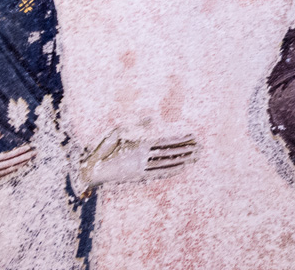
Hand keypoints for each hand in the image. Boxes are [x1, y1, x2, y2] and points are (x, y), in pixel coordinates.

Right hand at [0, 133, 35, 195]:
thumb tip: (0, 136)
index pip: (3, 157)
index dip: (17, 153)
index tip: (29, 148)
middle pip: (6, 166)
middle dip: (22, 159)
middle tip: (35, 153)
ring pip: (4, 175)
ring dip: (17, 168)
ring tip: (29, 161)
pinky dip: (8, 175)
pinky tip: (17, 170)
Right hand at [80, 130, 196, 188]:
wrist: (93, 171)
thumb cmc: (104, 149)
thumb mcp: (118, 132)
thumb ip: (136, 125)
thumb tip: (151, 117)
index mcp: (139, 145)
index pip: (165, 142)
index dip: (180, 139)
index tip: (193, 135)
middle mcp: (142, 158)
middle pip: (170, 153)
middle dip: (186, 149)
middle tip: (201, 146)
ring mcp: (142, 169)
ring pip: (167, 164)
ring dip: (183, 160)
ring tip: (196, 155)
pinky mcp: (140, 177)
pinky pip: (160, 173)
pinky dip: (173, 170)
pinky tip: (182, 167)